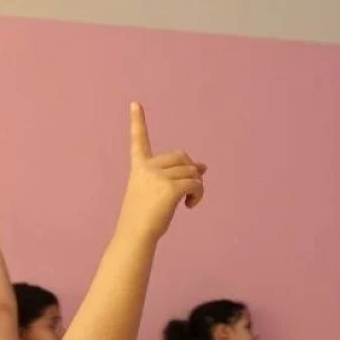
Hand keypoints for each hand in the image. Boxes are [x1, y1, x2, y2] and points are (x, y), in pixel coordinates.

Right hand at [117, 103, 205, 240]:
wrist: (135, 236)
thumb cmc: (145, 219)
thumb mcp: (157, 193)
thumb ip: (176, 176)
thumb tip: (204, 166)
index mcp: (139, 168)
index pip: (138, 141)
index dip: (138, 122)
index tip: (135, 103)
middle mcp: (147, 168)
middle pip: (181, 157)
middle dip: (191, 169)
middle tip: (193, 187)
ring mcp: (158, 177)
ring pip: (191, 171)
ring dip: (196, 186)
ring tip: (188, 201)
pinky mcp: (170, 188)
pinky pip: (195, 183)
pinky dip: (198, 194)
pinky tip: (190, 206)